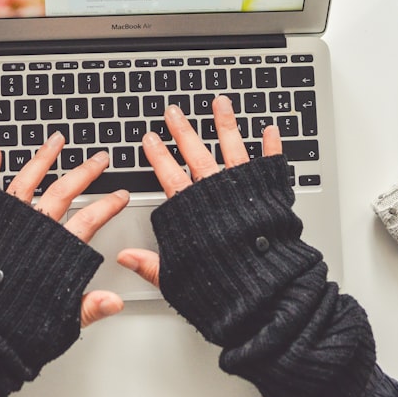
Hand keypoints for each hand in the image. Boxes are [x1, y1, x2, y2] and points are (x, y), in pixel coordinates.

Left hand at [0, 131, 129, 326]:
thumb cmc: (11, 327)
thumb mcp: (60, 322)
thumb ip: (89, 307)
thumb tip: (115, 302)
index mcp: (54, 252)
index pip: (89, 220)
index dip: (108, 206)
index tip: (120, 195)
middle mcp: (32, 231)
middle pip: (64, 191)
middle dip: (85, 172)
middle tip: (99, 158)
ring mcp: (7, 223)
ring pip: (29, 180)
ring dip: (44, 158)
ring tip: (56, 140)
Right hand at [117, 95, 281, 286]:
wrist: (265, 293)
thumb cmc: (224, 288)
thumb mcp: (177, 278)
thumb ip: (151, 264)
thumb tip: (126, 258)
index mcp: (192, 211)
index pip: (168, 175)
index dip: (157, 155)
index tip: (150, 138)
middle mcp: (216, 194)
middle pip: (196, 153)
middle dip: (183, 130)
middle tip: (174, 112)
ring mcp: (244, 190)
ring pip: (232, 148)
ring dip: (225, 123)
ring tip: (220, 103)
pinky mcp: (270, 195)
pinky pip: (271, 165)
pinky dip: (271, 146)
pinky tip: (269, 129)